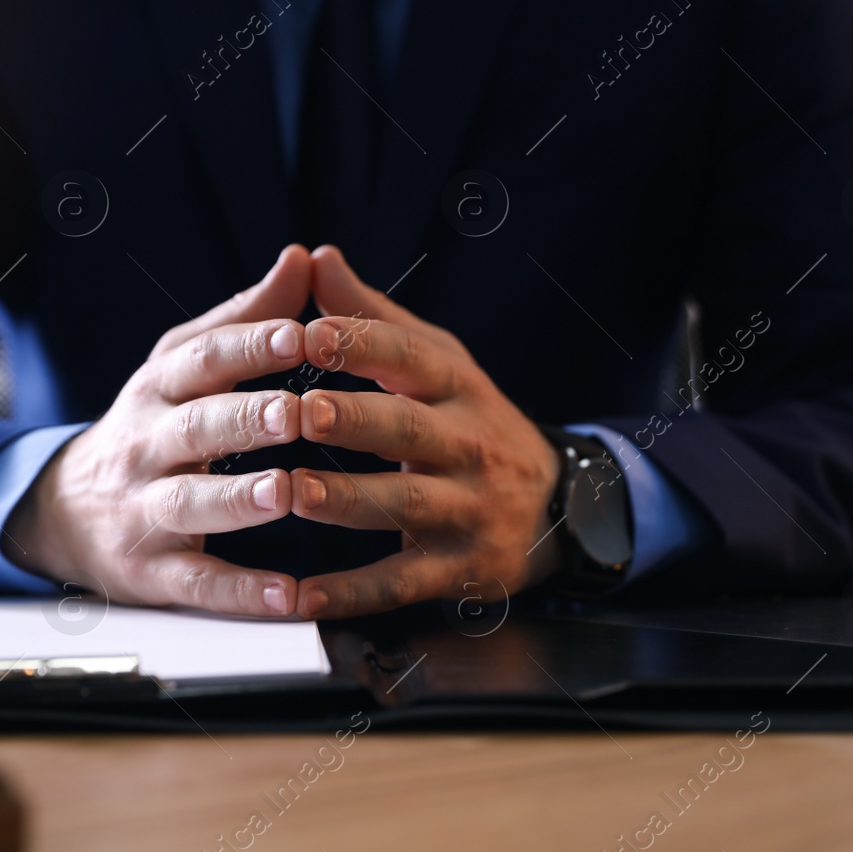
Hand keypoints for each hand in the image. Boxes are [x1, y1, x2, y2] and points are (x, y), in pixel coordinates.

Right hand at [4, 245, 311, 615]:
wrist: (64, 511)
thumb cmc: (152, 425)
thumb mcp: (182, 364)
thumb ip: (245, 318)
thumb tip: (304, 257)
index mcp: (160, 388)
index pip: (203, 358)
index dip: (251, 345)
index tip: (299, 333)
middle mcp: (148, 444)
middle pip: (195, 427)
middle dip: (246, 419)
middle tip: (296, 412)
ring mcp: (146, 509)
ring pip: (191, 502)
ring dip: (239, 499)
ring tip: (285, 492)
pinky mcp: (152, 572)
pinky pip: (198, 583)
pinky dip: (242, 592)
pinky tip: (289, 594)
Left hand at [290, 246, 561, 617]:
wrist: (560, 507)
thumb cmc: (472, 423)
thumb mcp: (439, 363)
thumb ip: (374, 318)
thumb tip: (316, 256)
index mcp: (455, 387)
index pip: (410, 357)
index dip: (362, 343)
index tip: (311, 329)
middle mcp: (467, 445)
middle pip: (408, 431)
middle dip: (353, 420)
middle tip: (298, 411)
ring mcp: (466, 510)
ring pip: (403, 505)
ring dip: (346, 499)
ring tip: (292, 492)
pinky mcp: (458, 569)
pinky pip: (400, 582)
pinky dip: (351, 592)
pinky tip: (303, 594)